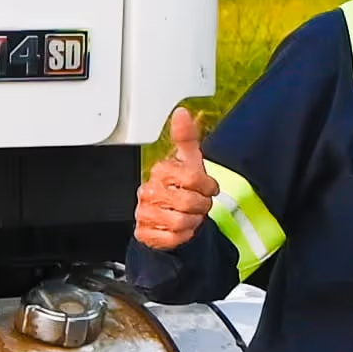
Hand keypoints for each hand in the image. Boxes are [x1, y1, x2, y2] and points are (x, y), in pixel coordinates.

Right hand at [130, 101, 215, 255]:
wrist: (170, 218)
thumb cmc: (181, 188)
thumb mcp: (189, 162)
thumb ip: (187, 137)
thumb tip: (181, 113)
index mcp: (159, 171)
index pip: (192, 178)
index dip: (207, 186)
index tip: (209, 188)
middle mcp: (147, 191)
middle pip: (187, 202)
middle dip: (201, 207)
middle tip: (199, 205)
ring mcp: (143, 213)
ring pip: (179, 222)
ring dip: (192, 222)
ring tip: (190, 216)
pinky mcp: (144, 233)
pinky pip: (171, 238)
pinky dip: (182, 236)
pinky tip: (180, 229)